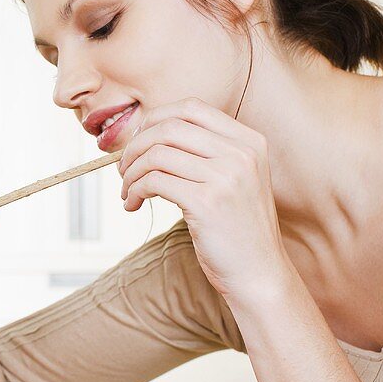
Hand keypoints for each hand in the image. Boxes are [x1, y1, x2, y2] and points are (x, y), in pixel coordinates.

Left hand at [117, 97, 290, 300]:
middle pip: (168, 127)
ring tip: (128, 191)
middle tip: (123, 168)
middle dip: (136, 146)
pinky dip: (134, 191)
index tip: (139, 141)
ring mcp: (226, 177)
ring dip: (131, 173)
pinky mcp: (206, 202)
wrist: (259, 273)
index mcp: (249, 141)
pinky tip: (134, 204)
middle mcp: (241, 153)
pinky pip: (153, 182)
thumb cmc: (237, 228)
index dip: (156, 119)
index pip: (191, 108)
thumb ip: (206, 153)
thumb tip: (150, 133)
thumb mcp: (235, 179)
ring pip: (156, 154)